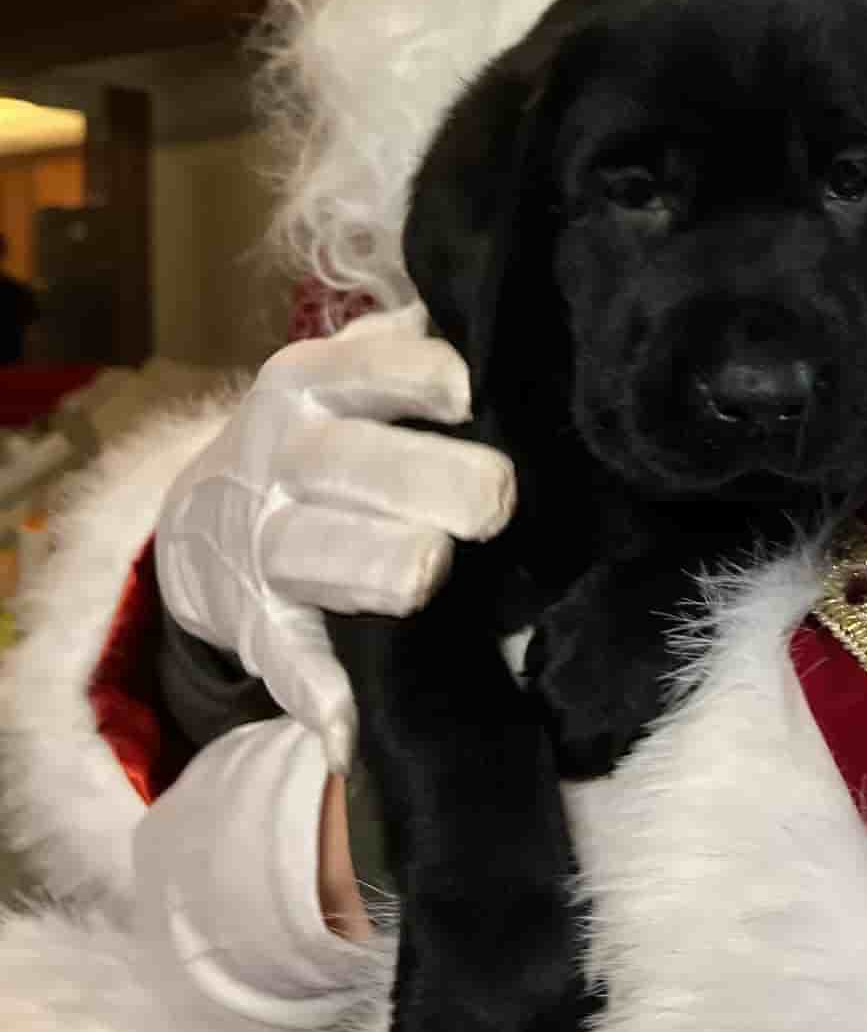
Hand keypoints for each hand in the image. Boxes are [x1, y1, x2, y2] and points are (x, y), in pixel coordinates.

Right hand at [156, 302, 513, 770]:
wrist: (207, 514)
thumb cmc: (325, 431)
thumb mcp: (347, 371)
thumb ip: (404, 344)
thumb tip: (481, 304)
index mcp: (308, 388)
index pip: (360, 371)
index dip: (413, 377)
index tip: (468, 392)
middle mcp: (284, 461)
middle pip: (348, 466)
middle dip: (421, 479)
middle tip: (495, 496)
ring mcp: (266, 544)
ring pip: (314, 555)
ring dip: (371, 567)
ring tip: (425, 573)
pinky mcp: (258, 623)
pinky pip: (286, 660)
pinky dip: (315, 697)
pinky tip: (348, 728)